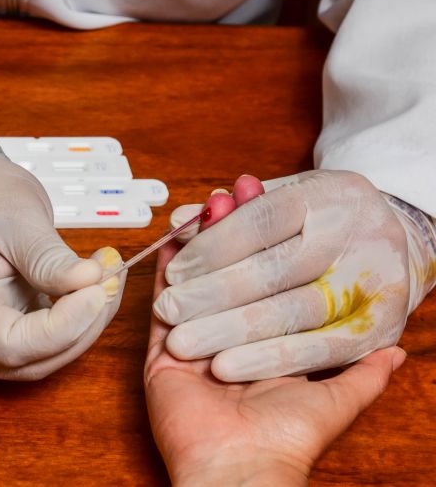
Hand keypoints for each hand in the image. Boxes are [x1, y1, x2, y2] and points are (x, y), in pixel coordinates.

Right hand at [0, 154, 125, 379]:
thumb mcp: (15, 216)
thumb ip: (50, 257)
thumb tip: (92, 282)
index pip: (11, 344)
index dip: (63, 326)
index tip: (98, 290)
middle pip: (28, 358)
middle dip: (79, 326)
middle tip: (111, 281)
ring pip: (37, 356)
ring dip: (80, 325)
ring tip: (105, 280)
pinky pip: (35, 342)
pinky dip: (68, 321)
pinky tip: (89, 290)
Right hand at [145, 178, 406, 484]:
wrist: (240, 469)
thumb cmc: (287, 437)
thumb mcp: (338, 400)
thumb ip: (363, 373)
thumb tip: (400, 353)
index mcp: (260, 346)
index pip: (264, 283)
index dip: (269, 244)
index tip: (277, 205)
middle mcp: (224, 339)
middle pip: (227, 272)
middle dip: (233, 229)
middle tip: (240, 189)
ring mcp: (191, 341)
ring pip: (195, 279)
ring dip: (203, 239)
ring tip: (214, 200)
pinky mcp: (159, 350)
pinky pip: (161, 301)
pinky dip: (168, 266)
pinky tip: (177, 232)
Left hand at [153, 169, 432, 380]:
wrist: (391, 244)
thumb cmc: (319, 221)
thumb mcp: (283, 200)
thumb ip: (233, 213)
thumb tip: (177, 223)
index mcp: (329, 194)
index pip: (261, 220)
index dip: (212, 247)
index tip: (175, 272)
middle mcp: (356, 232)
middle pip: (273, 268)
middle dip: (213, 293)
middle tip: (169, 310)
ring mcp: (371, 280)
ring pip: (292, 310)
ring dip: (231, 330)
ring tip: (184, 342)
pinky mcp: (379, 325)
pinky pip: (318, 349)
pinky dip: (268, 359)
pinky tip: (225, 365)